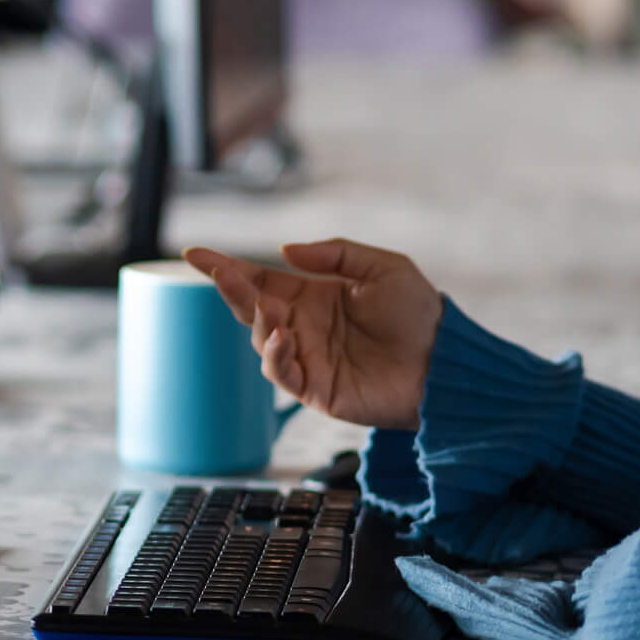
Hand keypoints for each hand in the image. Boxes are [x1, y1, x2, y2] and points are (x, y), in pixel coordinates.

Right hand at [183, 240, 442, 432]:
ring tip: (267, 307)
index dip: (228, 268)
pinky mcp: (316, 388)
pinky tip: (283, 336)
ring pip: (261, 339)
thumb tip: (285, 251)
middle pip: (252, 306)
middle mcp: (304, 326)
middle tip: (218, 270)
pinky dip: (274, 354)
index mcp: (316, 296)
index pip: (262, 280)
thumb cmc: (419, 316)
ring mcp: (308, 358)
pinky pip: (281, 372)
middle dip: (230, 288)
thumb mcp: (383, 267)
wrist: (444, 362)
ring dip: (257, 321)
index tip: (195, 253)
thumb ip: (336, 254)